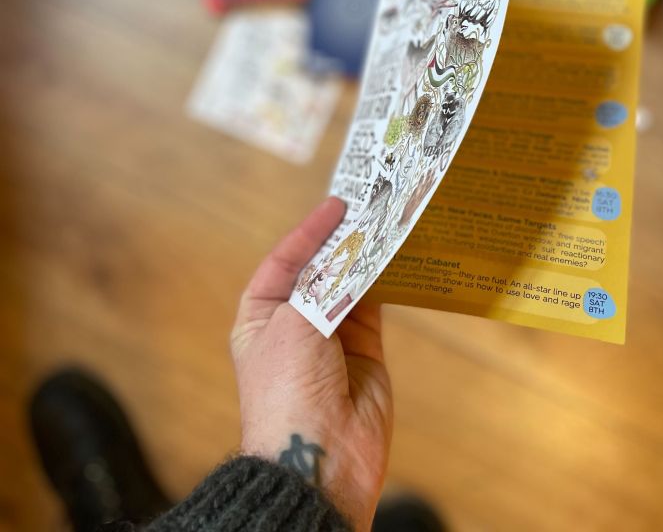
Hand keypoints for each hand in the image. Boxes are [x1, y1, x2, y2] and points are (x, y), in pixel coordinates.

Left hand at [231, 196, 392, 530]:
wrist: (317, 460)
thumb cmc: (287, 390)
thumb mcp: (296, 324)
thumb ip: (326, 283)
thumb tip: (352, 247)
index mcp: (261, 316)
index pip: (284, 260)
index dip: (308, 231)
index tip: (336, 205)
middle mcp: (295, 323)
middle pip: (321, 270)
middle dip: (341, 241)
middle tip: (369, 206)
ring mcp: (332, 338)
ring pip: (351, 285)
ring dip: (366, 258)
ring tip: (386, 223)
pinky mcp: (365, 351)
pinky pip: (376, 307)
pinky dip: (386, 282)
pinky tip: (397, 257)